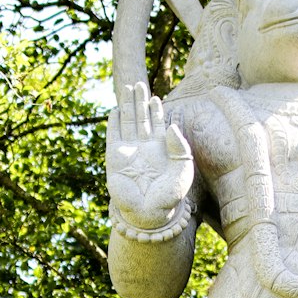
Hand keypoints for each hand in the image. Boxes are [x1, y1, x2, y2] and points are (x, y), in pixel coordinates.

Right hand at [106, 81, 193, 230]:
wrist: (150, 214)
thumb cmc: (170, 195)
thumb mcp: (183, 170)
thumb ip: (181, 148)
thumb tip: (171, 126)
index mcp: (161, 149)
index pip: (158, 124)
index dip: (157, 110)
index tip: (156, 98)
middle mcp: (144, 147)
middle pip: (141, 118)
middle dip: (140, 101)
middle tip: (139, 84)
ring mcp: (129, 152)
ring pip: (127, 122)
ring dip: (128, 106)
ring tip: (128, 88)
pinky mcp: (115, 158)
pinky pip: (114, 136)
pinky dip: (114, 123)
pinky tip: (116, 109)